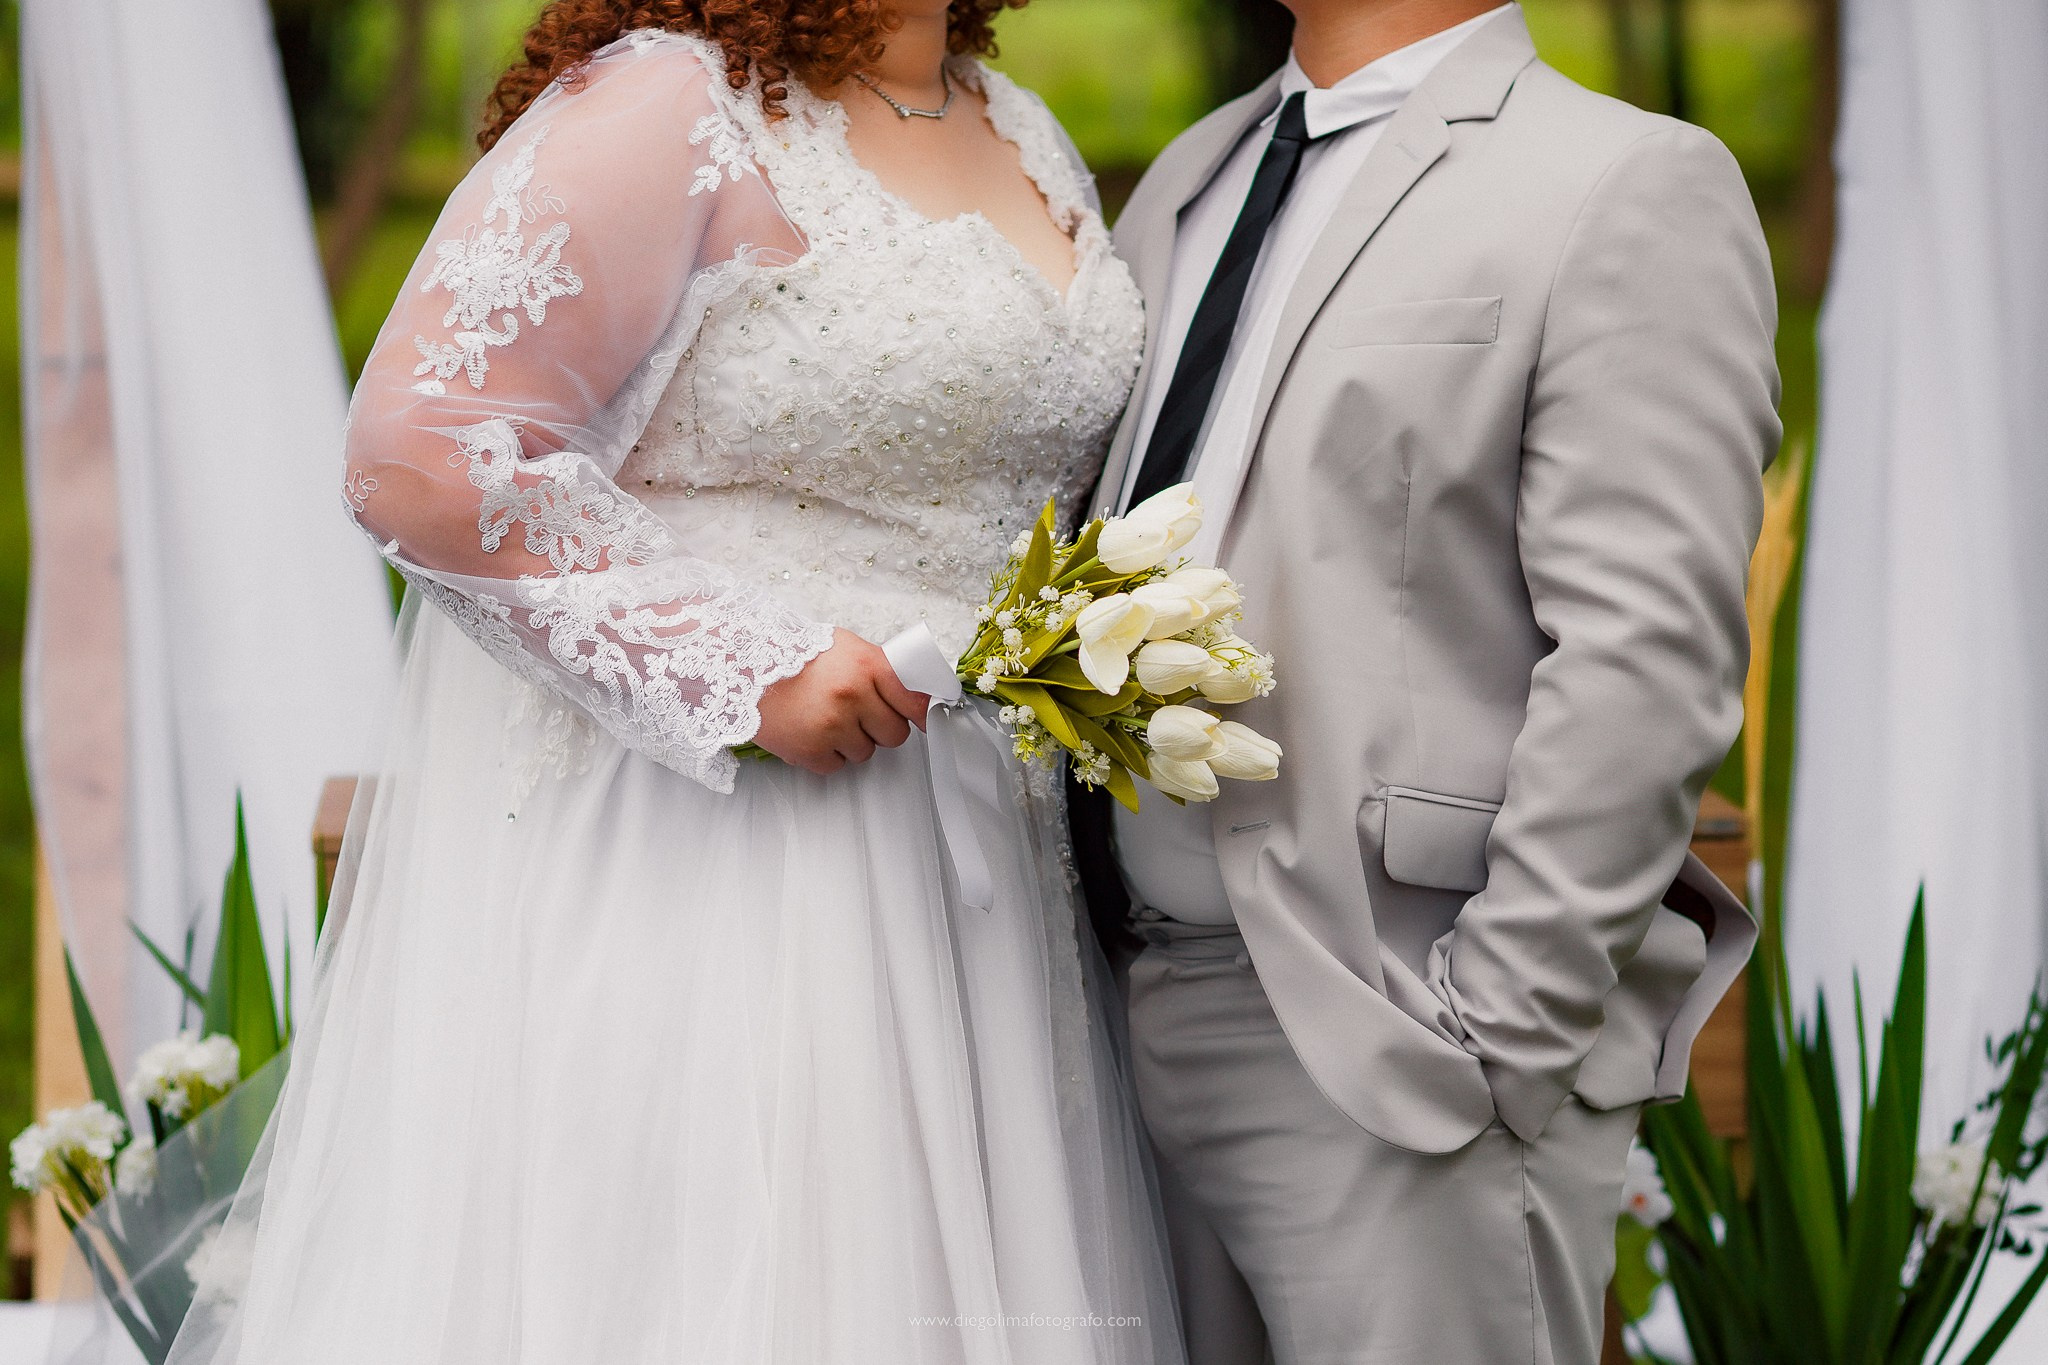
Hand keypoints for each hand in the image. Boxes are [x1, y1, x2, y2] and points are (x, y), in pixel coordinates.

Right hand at [752, 629, 927, 775]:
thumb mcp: (845, 648)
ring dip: (850, 741)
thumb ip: (880, 670)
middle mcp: (853, 695)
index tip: (924, 722)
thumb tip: (916, 696)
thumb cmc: (792, 654)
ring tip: (823, 717)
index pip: (915, 701)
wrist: (739, 662)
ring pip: (865, 753)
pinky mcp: (809, 750)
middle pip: (895, 734)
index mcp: (868, 665)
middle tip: (855, 713)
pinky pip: (835, 766)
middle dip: (879, 728)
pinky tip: (808, 731)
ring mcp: (832, 725)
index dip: (921, 715)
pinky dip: (824, 755)